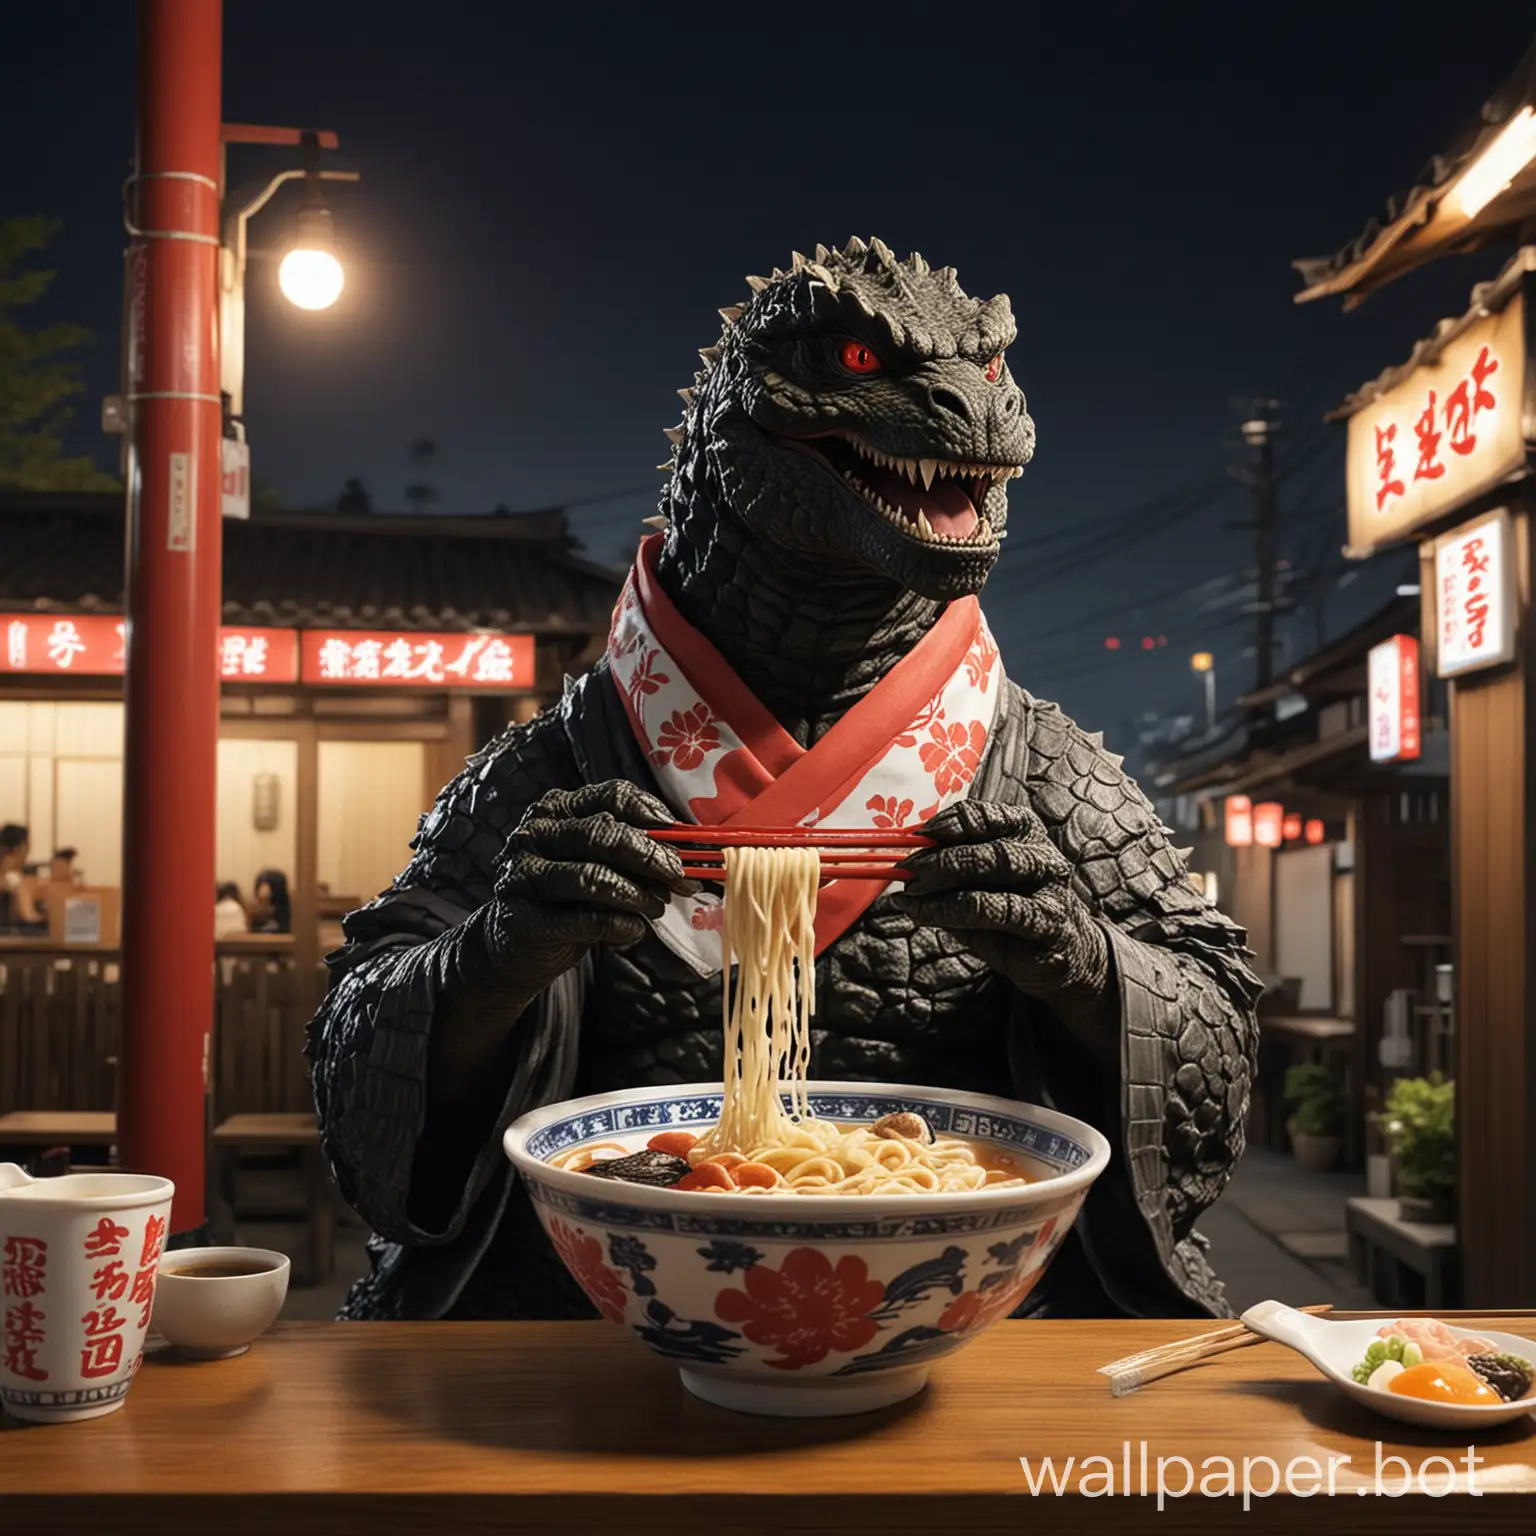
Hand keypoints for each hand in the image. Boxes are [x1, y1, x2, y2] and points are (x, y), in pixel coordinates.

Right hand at [487, 780, 694, 963]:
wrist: (515, 945)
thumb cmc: (565, 897)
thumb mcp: (594, 863)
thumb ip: (630, 854)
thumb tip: (685, 856)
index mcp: (558, 809)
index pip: (611, 795)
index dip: (651, 813)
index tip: (681, 836)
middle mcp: (536, 834)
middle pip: (604, 833)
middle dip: (651, 856)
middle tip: (680, 877)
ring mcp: (525, 874)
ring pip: (593, 877)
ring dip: (637, 894)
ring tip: (658, 907)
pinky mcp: (525, 917)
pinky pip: (584, 919)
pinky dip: (620, 925)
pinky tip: (634, 929)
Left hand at [890, 801, 1108, 1004]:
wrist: (1064, 954)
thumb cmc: (1013, 913)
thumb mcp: (977, 887)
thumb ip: (947, 873)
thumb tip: (902, 865)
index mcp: (1021, 831)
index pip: (981, 815)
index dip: (945, 822)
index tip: (915, 835)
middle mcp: (1039, 851)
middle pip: (986, 842)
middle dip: (940, 854)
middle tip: (907, 869)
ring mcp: (1048, 885)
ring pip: (995, 866)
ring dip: (945, 878)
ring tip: (913, 892)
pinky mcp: (1047, 921)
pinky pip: (997, 910)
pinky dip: (953, 910)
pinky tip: (927, 914)